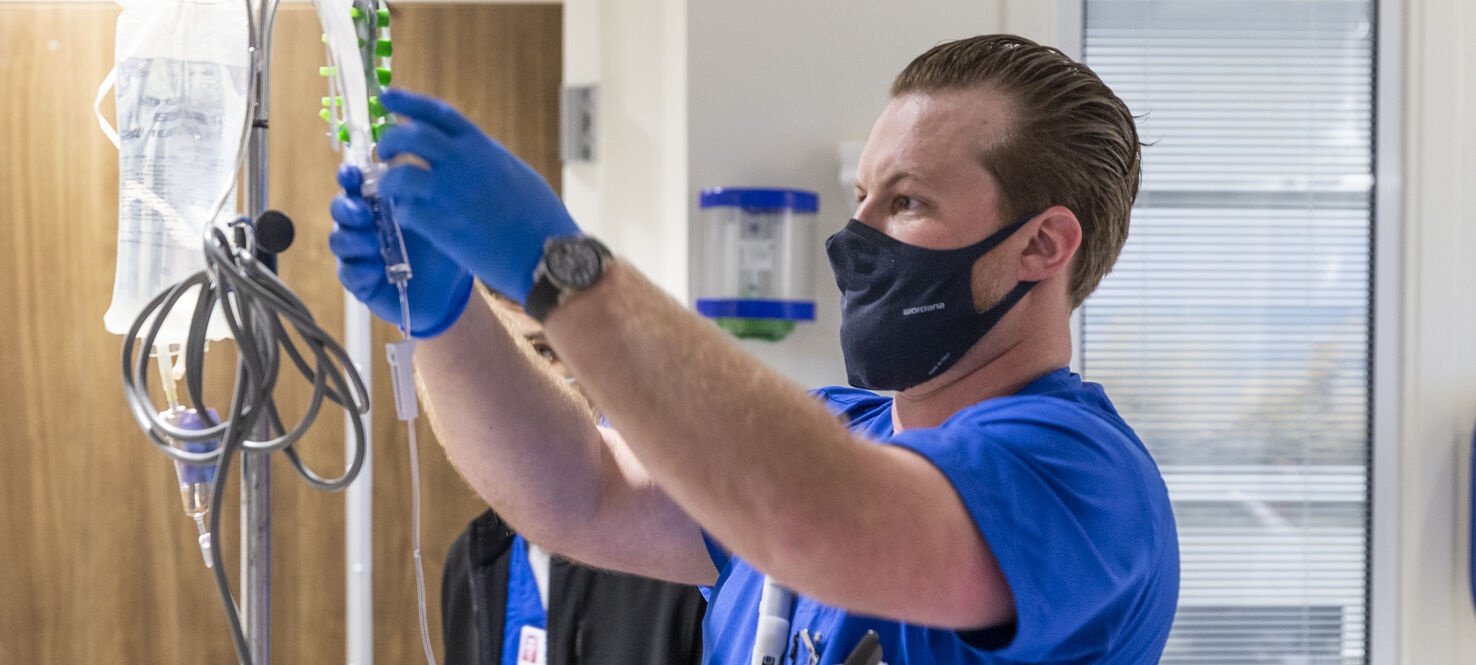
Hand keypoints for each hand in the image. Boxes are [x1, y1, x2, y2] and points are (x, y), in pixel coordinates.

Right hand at [330, 164, 473, 336]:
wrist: (447, 289)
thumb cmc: (441, 247)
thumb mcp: (441, 219)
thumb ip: (427, 196)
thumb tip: (419, 168)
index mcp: (379, 203)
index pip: (355, 183)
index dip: (348, 176)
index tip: (353, 175)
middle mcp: (364, 225)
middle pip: (339, 208)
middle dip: (347, 208)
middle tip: (364, 213)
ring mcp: (358, 252)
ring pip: (338, 239)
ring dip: (352, 239)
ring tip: (374, 244)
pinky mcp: (359, 281)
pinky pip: (347, 273)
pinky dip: (359, 270)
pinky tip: (375, 271)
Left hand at [374, 89, 580, 303]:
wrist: (548, 253)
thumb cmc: (541, 217)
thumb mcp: (515, 173)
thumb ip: (486, 161)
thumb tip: (472, 156)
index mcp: (482, 147)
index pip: (437, 113)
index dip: (407, 102)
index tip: (387, 98)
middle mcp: (463, 164)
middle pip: (410, 137)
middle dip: (390, 141)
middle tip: (384, 152)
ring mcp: (450, 194)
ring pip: (399, 176)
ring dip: (388, 182)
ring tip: (388, 190)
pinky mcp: (442, 226)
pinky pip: (406, 212)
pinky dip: (402, 213)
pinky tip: (407, 218)